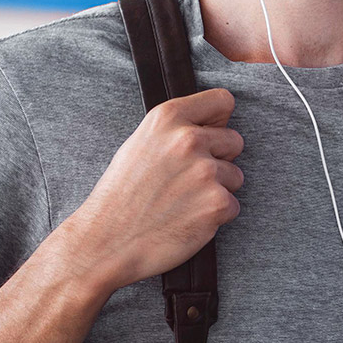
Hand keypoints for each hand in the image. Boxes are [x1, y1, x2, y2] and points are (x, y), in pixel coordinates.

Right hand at [65, 88, 243, 291]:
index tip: (210, 134)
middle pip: (235, 141)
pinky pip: (233, 206)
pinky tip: (187, 219)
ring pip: (235, 176)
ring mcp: (205, 171)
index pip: (222, 100)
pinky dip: (215, 216)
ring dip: (217, 190)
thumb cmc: (121, 196)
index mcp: (167, 118)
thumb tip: (210, 126)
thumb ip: (176, 129)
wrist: (107, 241)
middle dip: (219, 159)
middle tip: (187, 180)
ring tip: (183, 202)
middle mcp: (188, 139)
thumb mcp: (140, 144)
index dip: (218, 121)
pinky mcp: (216, 203)